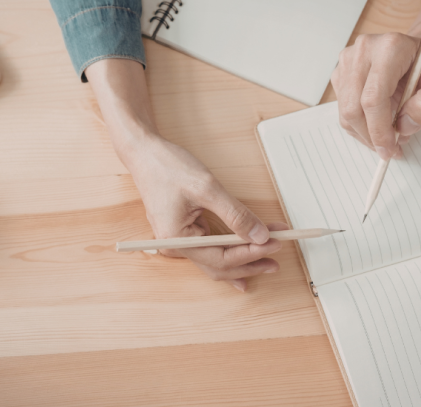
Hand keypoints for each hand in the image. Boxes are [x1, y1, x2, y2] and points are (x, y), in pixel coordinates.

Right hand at [125, 135, 283, 291]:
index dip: (250, 254)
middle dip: (249, 263)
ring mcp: (179, 241)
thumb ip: (235, 214)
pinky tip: (245, 257)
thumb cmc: (167, 167)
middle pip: (218, 267)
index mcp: (176, 239)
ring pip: (215, 261)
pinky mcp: (184, 232)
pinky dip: (230, 251)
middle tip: (277, 259)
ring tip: (268, 259)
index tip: (274, 244)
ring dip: (242, 259)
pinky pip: (210, 249)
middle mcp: (175, 246)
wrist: (144, 153)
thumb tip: (259, 235)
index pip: (221, 258)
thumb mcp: (207, 188)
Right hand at [330, 32, 420, 159]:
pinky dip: (359, 126)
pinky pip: (343, 110)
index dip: (379, 129)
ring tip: (389, 135)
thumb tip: (404, 125)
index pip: (373, 97)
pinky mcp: (341, 73)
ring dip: (365, 133)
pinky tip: (378, 125)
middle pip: (354, 107)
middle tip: (390, 149)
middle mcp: (364, 51)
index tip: (390, 148)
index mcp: (391, 48)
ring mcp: (349, 61)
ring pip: (346, 112)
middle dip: (371, 136)